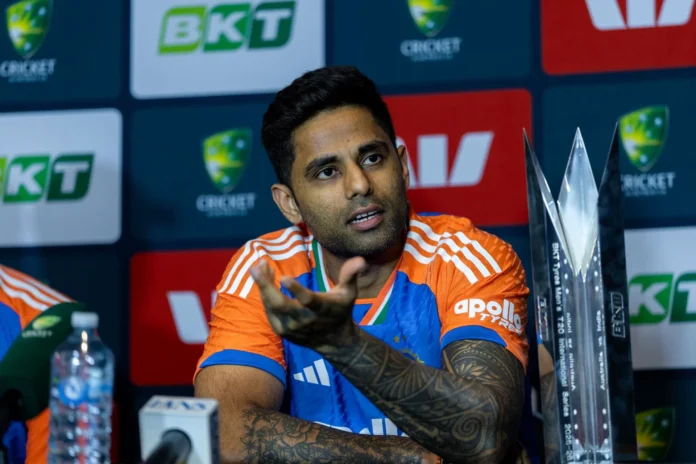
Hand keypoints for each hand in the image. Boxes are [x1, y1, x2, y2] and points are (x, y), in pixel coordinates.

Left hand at [250, 256, 366, 349]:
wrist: (333, 341)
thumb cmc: (340, 311)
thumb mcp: (349, 293)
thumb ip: (350, 276)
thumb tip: (360, 259)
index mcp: (321, 309)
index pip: (307, 301)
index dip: (296, 290)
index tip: (284, 277)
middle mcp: (304, 320)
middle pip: (280, 304)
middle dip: (266, 286)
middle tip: (256, 267)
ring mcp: (290, 327)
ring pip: (271, 306)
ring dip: (263, 285)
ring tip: (260, 266)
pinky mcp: (281, 330)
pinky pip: (269, 310)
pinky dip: (264, 294)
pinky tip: (264, 278)